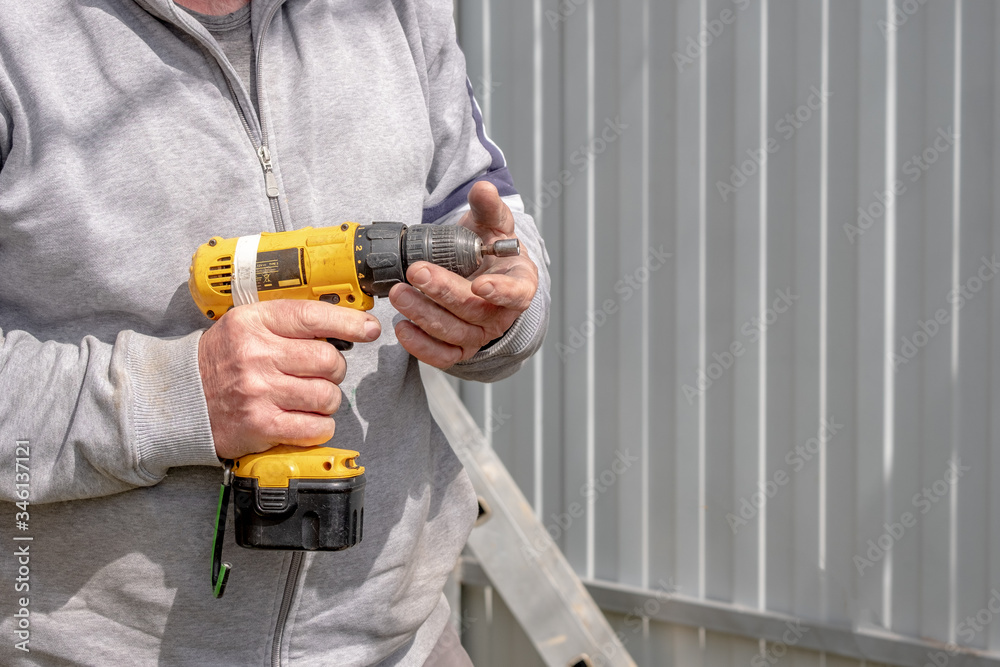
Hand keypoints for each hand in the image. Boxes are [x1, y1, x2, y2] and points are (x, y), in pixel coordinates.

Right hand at [198, 300, 381, 459]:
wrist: (180, 399)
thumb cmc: (223, 360)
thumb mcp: (247, 325)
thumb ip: (288, 321)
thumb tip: (345, 322)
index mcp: (254, 322)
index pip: (313, 317)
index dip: (349, 322)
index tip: (369, 328)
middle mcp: (256, 355)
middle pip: (328, 360)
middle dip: (334, 369)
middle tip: (321, 374)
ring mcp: (258, 392)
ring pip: (327, 395)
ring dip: (327, 400)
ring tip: (308, 398)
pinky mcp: (261, 426)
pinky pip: (316, 427)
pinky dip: (319, 426)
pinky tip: (304, 420)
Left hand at [389, 181, 537, 367]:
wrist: (481, 274)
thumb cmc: (491, 251)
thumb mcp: (493, 225)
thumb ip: (489, 207)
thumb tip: (483, 188)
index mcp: (519, 283)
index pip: (516, 293)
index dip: (500, 291)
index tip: (481, 284)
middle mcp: (501, 315)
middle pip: (473, 311)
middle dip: (442, 292)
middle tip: (416, 273)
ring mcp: (479, 334)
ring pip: (453, 332)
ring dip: (424, 314)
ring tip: (399, 294)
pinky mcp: (459, 349)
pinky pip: (442, 356)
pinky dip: (421, 346)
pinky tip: (402, 326)